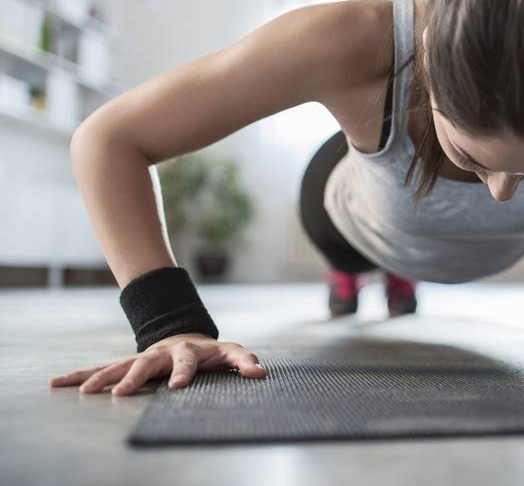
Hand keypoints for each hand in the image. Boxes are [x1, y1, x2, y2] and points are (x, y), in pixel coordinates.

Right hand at [48, 333, 267, 395]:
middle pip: (147, 363)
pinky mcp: (127, 364)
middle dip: (135, 377)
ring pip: (120, 366)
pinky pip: (101, 369)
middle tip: (122, 393)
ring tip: (86, 392)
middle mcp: (161, 353)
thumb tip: (260, 372)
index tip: (178, 387)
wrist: (186, 336)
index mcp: (188, 351)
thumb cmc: (211, 352)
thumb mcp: (231, 353)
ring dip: (103, 378)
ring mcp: (142, 358)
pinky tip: (57, 383)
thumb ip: (245, 361)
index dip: (184, 373)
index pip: (188, 361)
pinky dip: (80, 376)